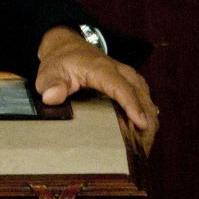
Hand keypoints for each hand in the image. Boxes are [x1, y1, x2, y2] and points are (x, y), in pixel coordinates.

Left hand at [36, 26, 158, 153]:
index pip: (121, 87)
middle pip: (141, 97)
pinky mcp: (133, 84)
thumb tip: (52, 97)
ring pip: (148, 101)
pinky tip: (142, 137)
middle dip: (146, 124)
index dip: (132, 105)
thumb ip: (51, 83)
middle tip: (139, 152)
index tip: (141, 125)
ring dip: (149, 124)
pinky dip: (147, 119)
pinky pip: (146, 102)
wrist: (68, 46)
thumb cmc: (61, 61)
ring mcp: (129, 77)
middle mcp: (120, 71)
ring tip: (141, 150)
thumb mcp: (50, 70)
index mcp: (101, 68)